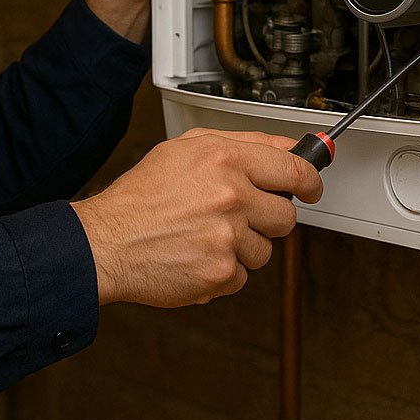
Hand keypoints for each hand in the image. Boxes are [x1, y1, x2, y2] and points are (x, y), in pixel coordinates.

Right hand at [71, 129, 323, 306]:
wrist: (107, 242)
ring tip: (204, 236)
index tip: (312, 187)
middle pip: (286, 216)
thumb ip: (239, 143)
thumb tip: (286, 146)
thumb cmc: (141, 197)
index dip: (310, 181)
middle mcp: (231, 196)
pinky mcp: (222, 273)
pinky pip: (243, 276)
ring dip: (242, 247)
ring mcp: (228, 237)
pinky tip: (196, 256)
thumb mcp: (184, 149)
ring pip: (265, 250)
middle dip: (267, 219)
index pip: (294, 169)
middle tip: (237, 217)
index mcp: (225, 160)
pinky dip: (223, 271)